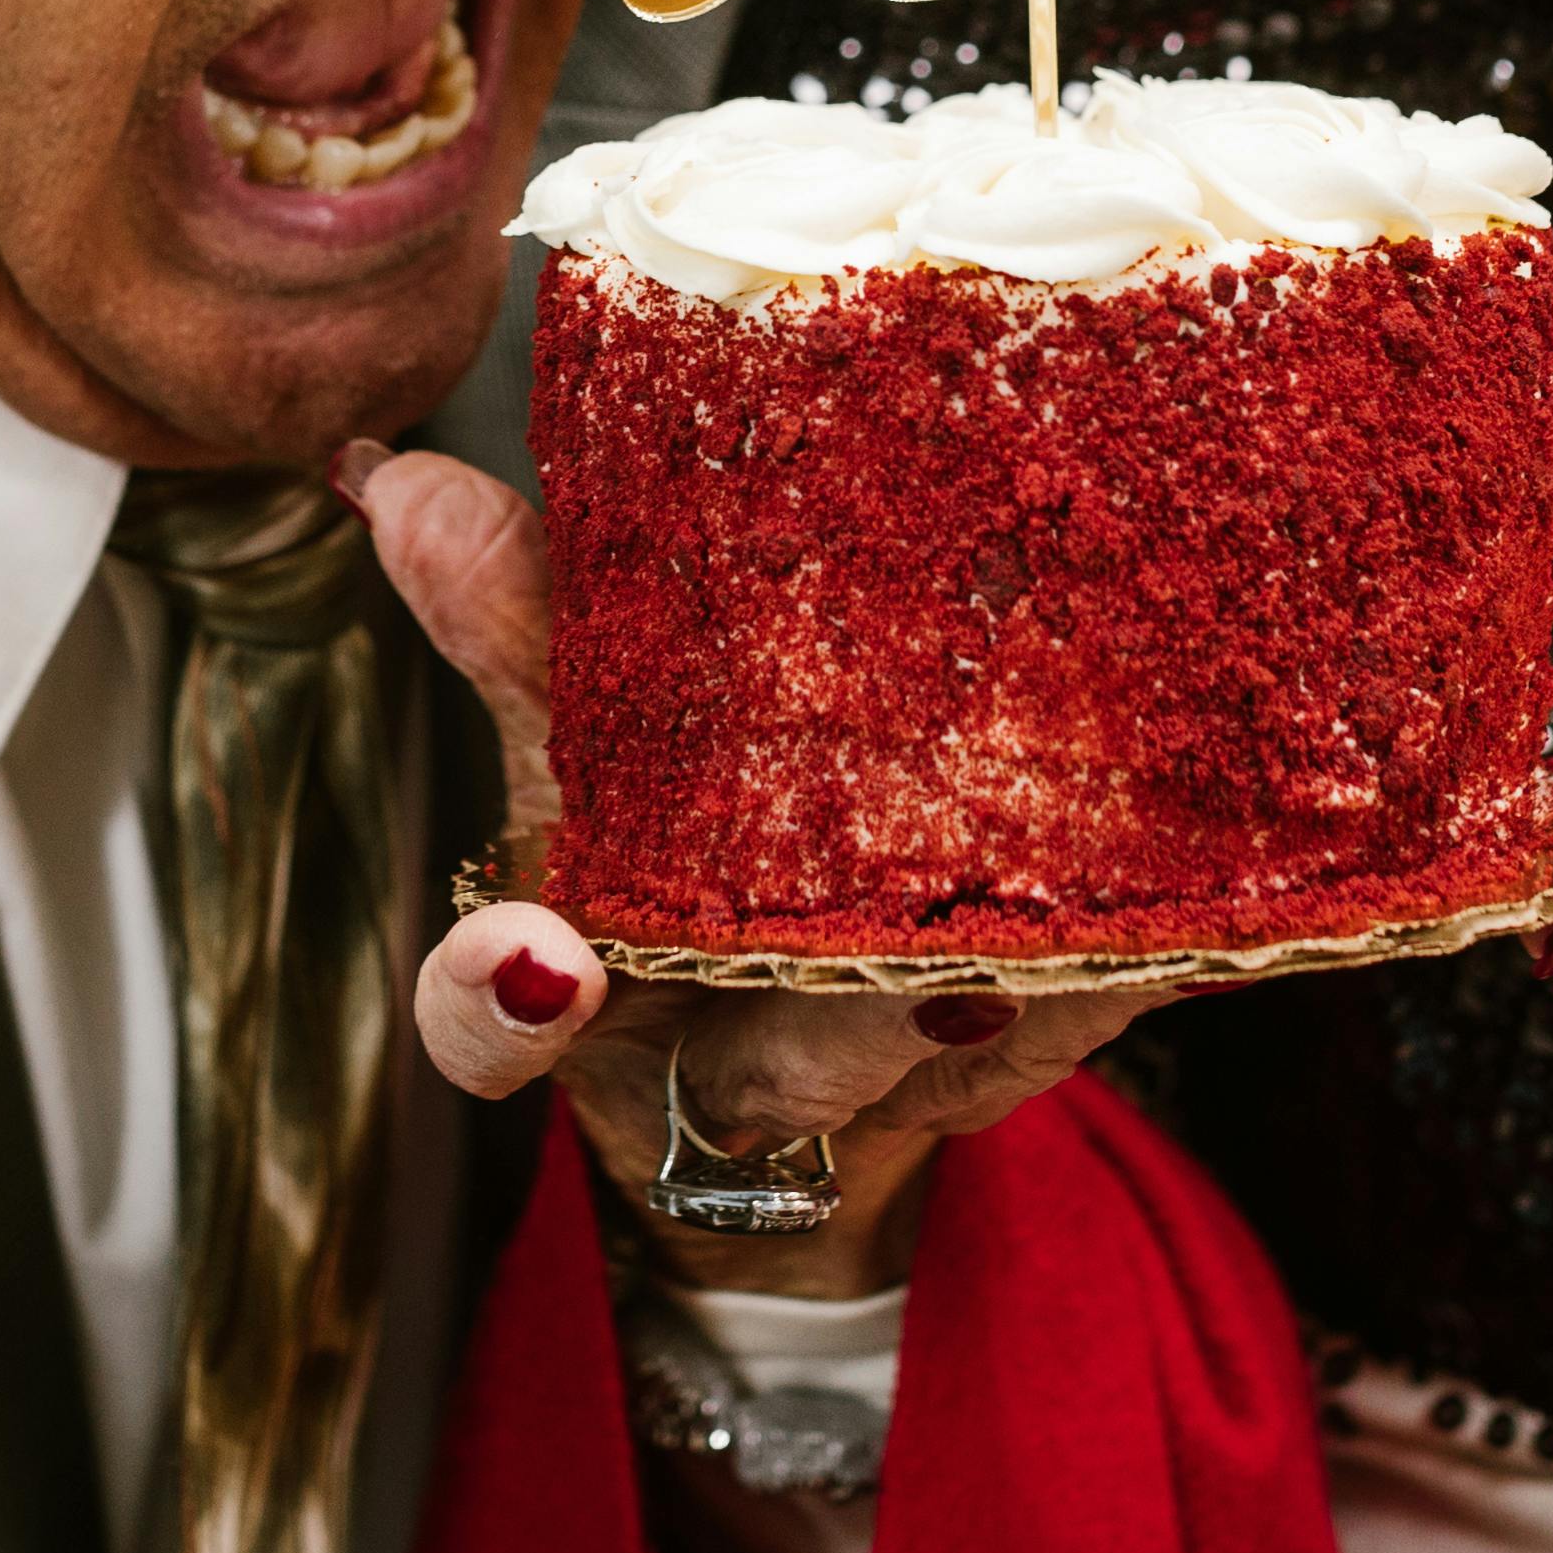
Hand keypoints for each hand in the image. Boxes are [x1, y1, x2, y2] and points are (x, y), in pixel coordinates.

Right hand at [345, 441, 1169, 1293]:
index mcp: (588, 994)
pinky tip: (1160, 915)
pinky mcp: (1021, 1055)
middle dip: (820, 1024)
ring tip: (1024, 945)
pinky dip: (1111, 967)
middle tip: (909, 971)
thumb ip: (517, 628)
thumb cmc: (690, 875)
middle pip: (754, 1068)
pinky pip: (1078, 1018)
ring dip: (981, 994)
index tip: (536, 956)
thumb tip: (392, 474)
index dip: (502, 1008)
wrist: (837, 1072)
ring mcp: (879, 1078)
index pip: (496, 1031)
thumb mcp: (587, 752)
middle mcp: (727, 1062)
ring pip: (929, 1064)